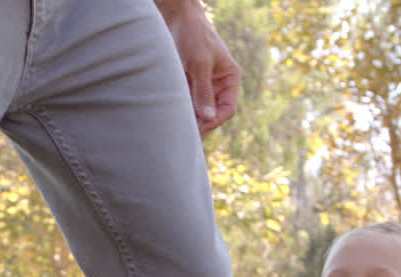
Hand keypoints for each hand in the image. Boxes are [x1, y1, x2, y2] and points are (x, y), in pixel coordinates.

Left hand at [158, 0, 240, 134]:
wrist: (176, 17)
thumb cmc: (193, 35)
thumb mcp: (199, 63)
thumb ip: (203, 90)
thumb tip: (208, 118)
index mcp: (229, 78)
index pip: (227, 109)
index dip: (214, 121)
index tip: (199, 128)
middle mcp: (218, 84)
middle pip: (212, 113)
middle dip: (201, 124)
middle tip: (185, 136)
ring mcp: (202, 85)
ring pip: (198, 110)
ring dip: (189, 119)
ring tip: (176, 129)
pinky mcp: (187, 84)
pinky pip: (186, 103)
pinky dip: (180, 111)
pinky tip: (170, 118)